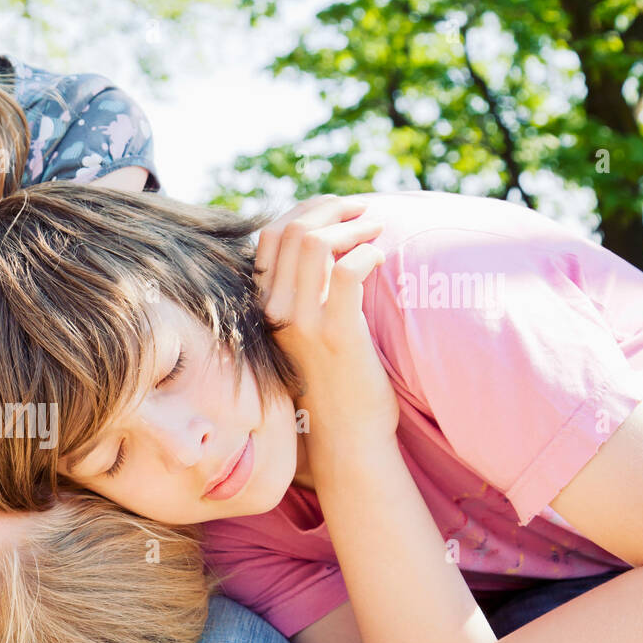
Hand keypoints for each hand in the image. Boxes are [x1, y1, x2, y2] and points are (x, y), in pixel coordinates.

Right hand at [258, 196, 395, 445]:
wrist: (345, 435)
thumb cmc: (332, 380)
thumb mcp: (302, 331)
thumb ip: (301, 293)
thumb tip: (321, 244)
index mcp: (262, 306)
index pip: (269, 234)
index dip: (307, 210)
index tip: (340, 211)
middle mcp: (274, 311)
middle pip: (293, 229)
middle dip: (334, 207)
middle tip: (366, 212)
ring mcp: (302, 324)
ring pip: (315, 242)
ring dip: (352, 226)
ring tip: (376, 230)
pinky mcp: (336, 335)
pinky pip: (348, 272)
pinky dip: (367, 253)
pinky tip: (379, 258)